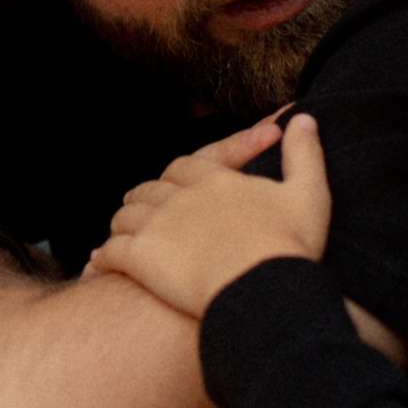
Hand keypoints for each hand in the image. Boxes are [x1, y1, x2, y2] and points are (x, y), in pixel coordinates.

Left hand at [82, 111, 285, 282]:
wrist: (263, 288)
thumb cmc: (288, 245)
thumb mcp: (308, 193)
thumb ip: (304, 154)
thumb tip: (304, 119)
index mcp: (213, 180)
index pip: (187, 166)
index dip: (179, 173)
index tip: (176, 178)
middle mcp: (179, 197)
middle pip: (151, 190)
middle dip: (145, 197)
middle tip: (139, 205)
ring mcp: (155, 227)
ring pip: (126, 218)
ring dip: (122, 224)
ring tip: (120, 234)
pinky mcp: (139, 258)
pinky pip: (111, 253)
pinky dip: (103, 257)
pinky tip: (99, 264)